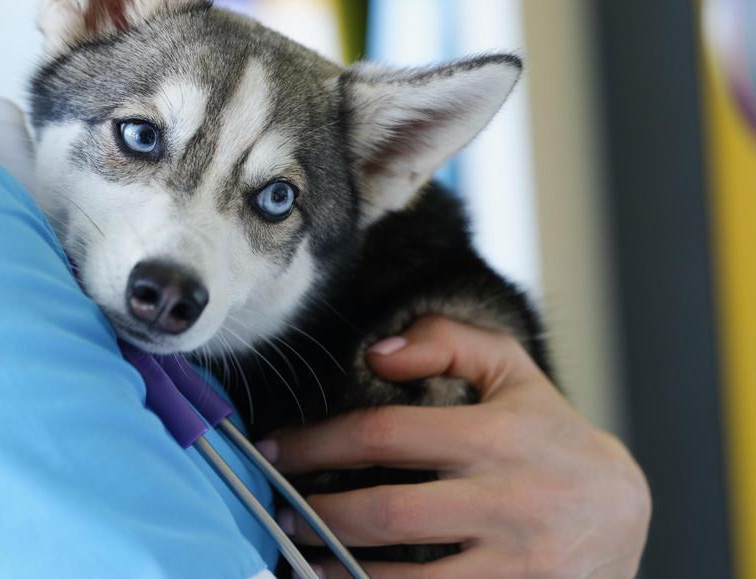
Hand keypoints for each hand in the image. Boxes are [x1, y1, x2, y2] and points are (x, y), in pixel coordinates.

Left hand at [259, 316, 650, 578]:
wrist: (626, 515)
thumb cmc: (549, 438)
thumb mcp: (512, 374)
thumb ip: (447, 343)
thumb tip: (375, 351)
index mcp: (498, 437)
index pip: (386, 435)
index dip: (317, 443)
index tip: (273, 450)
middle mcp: (509, 502)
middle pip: (387, 513)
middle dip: (318, 516)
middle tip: (276, 513)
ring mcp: (518, 564)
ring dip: (340, 572)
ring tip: (299, 561)